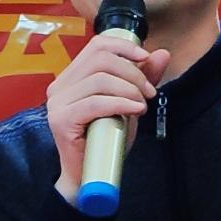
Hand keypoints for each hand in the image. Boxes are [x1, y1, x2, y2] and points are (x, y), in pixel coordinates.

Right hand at [47, 27, 171, 201]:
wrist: (90, 176)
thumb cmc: (107, 139)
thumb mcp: (129, 102)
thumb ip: (143, 78)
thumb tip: (162, 53)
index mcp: (72, 77)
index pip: (97, 45)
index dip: (124, 47)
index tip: (146, 59)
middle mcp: (60, 86)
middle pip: (100, 59)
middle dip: (132, 72)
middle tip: (149, 93)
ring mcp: (58, 103)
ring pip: (100, 80)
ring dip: (129, 89)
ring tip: (142, 105)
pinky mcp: (61, 120)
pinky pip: (95, 103)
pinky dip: (121, 103)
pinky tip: (136, 110)